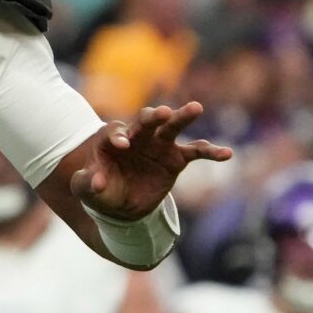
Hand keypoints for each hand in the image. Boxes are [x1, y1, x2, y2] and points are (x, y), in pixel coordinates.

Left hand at [71, 102, 231, 220]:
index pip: (115, 132)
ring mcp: (159, 145)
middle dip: (153, 116)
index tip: (123, 145)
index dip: (118, 137)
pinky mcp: (176, 158)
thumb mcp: (85, 189)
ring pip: (172, 127)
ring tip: (196, 107)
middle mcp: (137, 136)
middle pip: (146, 120)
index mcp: (112, 139)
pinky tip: (226, 153)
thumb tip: (97, 182)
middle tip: (162, 112)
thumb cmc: (100, 190)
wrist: (120, 205)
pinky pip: (196, 152)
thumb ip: (86, 184)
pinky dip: (210, 151)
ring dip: (183, 117)